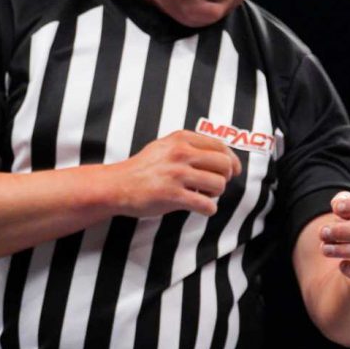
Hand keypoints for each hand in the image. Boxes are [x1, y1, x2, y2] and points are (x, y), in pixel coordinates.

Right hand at [116, 130, 238, 217]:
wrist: (117, 185)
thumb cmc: (144, 168)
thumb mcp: (166, 147)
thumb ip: (191, 147)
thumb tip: (226, 157)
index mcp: (181, 139)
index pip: (221, 146)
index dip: (231, 161)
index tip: (231, 171)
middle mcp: (180, 153)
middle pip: (225, 165)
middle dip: (225, 178)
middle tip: (213, 185)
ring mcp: (176, 174)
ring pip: (219, 185)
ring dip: (215, 194)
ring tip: (202, 195)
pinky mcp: (172, 196)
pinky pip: (207, 205)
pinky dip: (208, 210)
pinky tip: (199, 208)